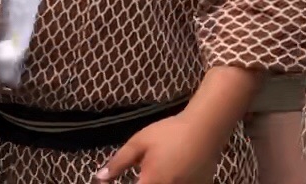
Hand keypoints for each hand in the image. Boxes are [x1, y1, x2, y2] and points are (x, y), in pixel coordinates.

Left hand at [95, 111, 225, 183]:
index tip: (118, 182)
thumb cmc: (170, 133)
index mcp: (150, 183)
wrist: (205, 127)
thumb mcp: (139, 143)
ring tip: (158, 170)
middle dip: (142, 183)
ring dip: (157, 181)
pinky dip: (174, 181)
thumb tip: (100, 178)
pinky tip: (174, 173)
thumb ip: (118, 163)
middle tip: (142, 174)